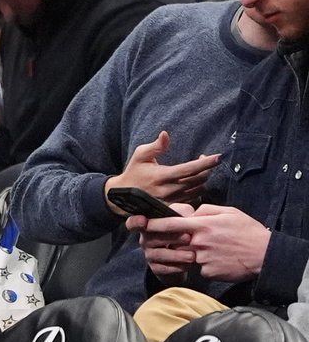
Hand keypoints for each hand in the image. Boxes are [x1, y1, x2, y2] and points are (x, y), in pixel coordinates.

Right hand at [105, 131, 219, 214]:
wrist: (122, 198)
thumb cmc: (133, 173)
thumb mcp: (140, 155)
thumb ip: (155, 146)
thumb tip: (165, 134)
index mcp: (162, 176)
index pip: (190, 169)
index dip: (206, 163)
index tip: (218, 156)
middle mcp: (169, 190)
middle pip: (198, 180)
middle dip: (206, 169)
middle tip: (206, 161)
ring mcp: (172, 200)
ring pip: (198, 190)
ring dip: (203, 180)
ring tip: (200, 171)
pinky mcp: (173, 208)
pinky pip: (193, 199)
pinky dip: (198, 190)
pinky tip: (195, 184)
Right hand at [127, 202, 195, 283]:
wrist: (187, 255)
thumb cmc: (183, 232)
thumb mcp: (184, 217)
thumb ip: (183, 212)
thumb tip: (185, 215)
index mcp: (148, 225)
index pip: (133, 223)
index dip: (135, 222)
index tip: (143, 221)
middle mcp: (145, 240)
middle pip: (152, 237)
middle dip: (171, 237)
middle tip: (188, 238)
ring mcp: (149, 255)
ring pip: (160, 255)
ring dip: (177, 255)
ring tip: (192, 255)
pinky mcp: (156, 268)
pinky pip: (165, 269)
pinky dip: (179, 267)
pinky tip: (189, 264)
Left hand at [163, 205, 270, 281]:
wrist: (265, 255)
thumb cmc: (247, 231)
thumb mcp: (228, 212)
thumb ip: (205, 211)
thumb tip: (190, 213)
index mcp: (203, 225)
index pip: (171, 224)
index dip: (154, 224)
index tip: (142, 223)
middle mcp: (199, 242)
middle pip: (175, 242)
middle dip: (176, 241)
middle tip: (191, 240)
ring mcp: (202, 259)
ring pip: (187, 255)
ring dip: (194, 253)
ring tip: (215, 249)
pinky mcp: (207, 272)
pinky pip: (199, 267)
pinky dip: (205, 264)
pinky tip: (220, 260)